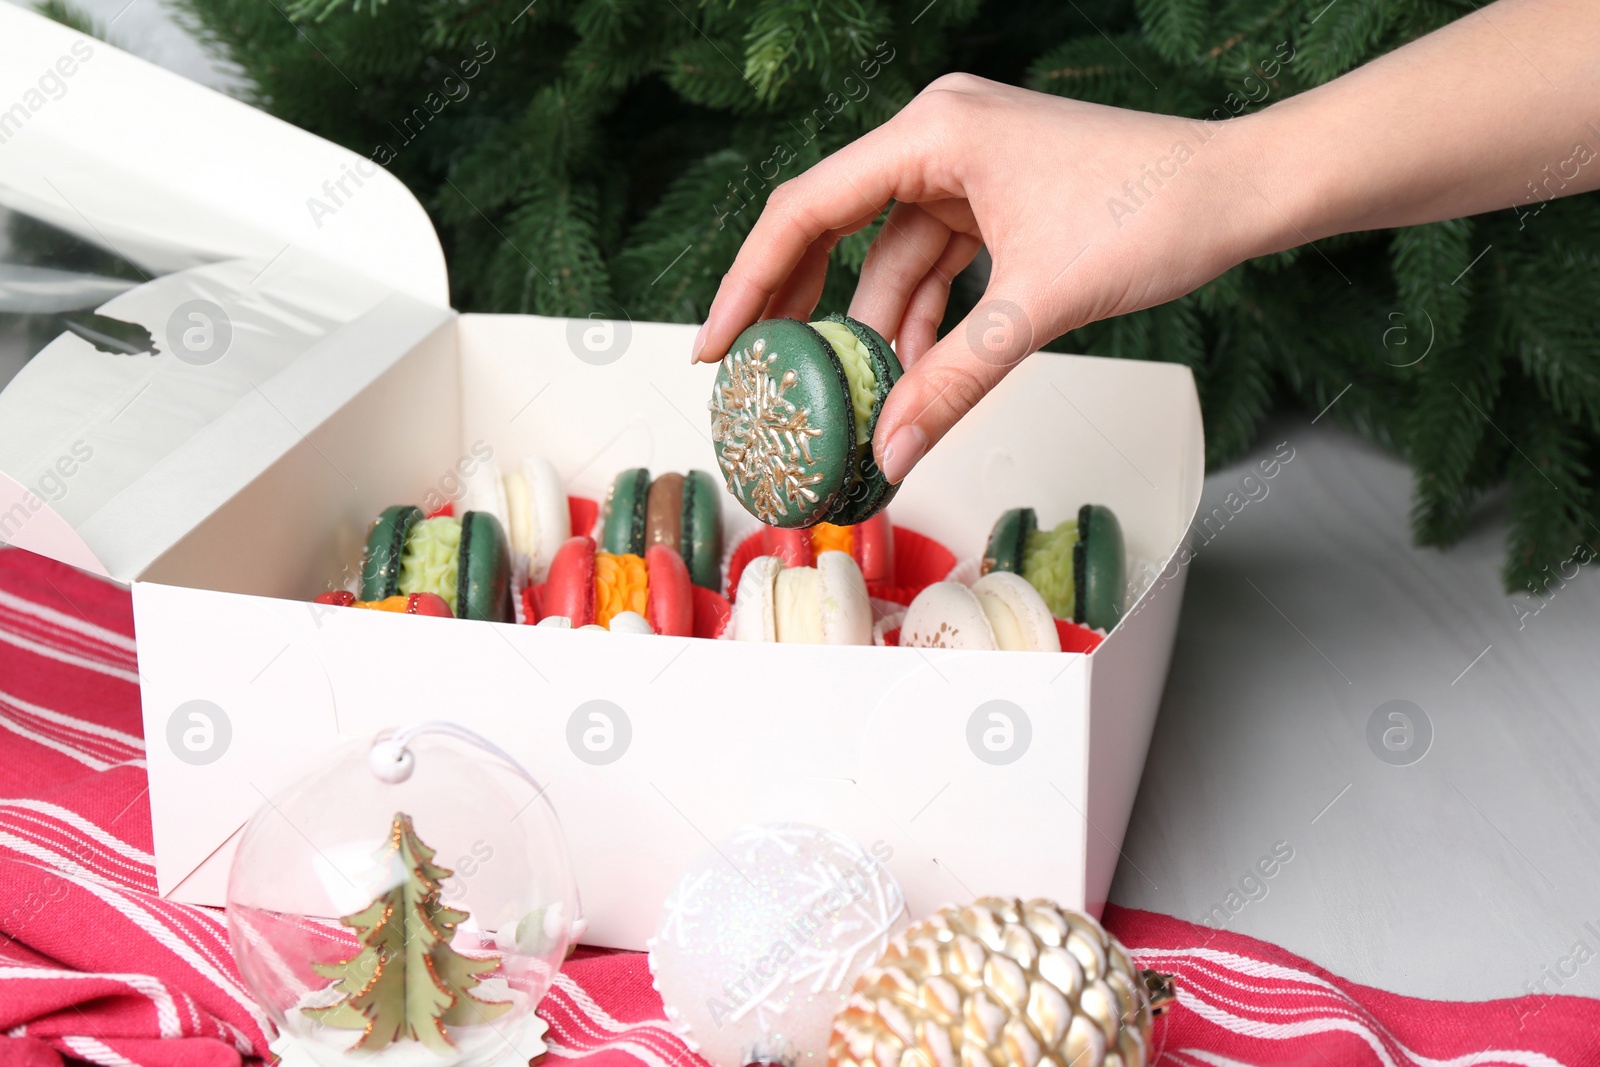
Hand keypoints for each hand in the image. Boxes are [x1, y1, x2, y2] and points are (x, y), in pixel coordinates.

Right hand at [689, 75, 1277, 482]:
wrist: (1243, 192)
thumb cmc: (1156, 211)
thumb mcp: (1036, 307)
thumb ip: (952, 382)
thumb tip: (889, 451)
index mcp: (933, 130)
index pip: (807, 210)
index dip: (750, 283)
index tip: (715, 345)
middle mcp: (940, 137)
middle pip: (835, 230)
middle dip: (804, 311)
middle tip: (763, 376)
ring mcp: (969, 169)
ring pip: (891, 260)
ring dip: (876, 333)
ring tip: (851, 403)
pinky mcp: (997, 200)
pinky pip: (936, 268)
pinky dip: (923, 323)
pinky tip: (908, 379)